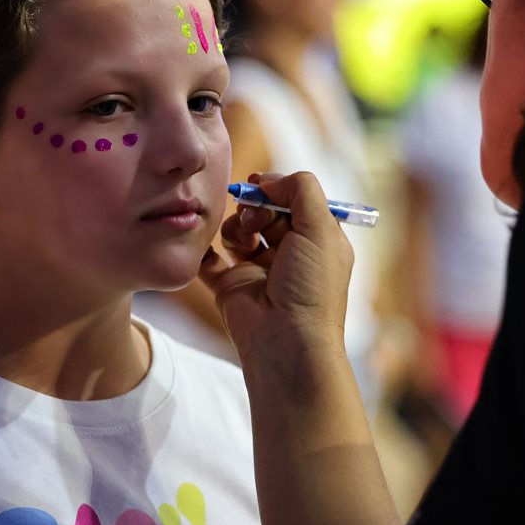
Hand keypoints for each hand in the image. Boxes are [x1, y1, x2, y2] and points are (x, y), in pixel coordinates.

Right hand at [198, 172, 353, 364]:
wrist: (286, 344)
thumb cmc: (311, 287)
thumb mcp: (321, 228)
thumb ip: (301, 190)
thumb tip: (269, 180)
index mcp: (317, 242)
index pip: (295, 202)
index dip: (277, 190)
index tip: (259, 184)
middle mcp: (289, 255)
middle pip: (265, 213)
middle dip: (255, 207)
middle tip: (254, 218)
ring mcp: (258, 271)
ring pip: (238, 231)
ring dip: (235, 227)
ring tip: (241, 241)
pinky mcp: (230, 286)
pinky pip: (209, 259)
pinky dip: (203, 248)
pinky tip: (204, 243)